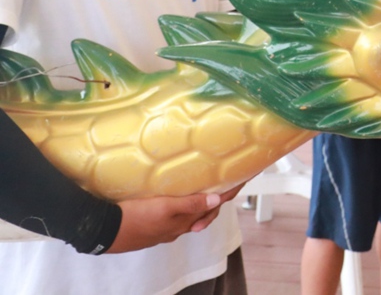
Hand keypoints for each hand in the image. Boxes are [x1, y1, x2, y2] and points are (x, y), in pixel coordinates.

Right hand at [107, 185, 239, 253]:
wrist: (104, 232)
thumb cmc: (136, 217)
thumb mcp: (165, 208)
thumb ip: (190, 204)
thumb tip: (216, 199)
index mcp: (185, 221)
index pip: (215, 205)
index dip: (230, 192)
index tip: (245, 179)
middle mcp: (178, 227)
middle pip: (206, 211)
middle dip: (218, 198)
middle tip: (228, 182)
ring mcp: (165, 229)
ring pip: (191, 215)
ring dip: (201, 204)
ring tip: (206, 190)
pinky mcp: (153, 227)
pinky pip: (176, 218)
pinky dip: (183, 208)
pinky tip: (177, 201)